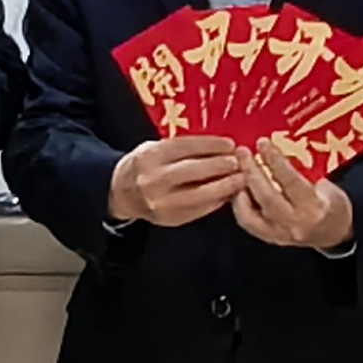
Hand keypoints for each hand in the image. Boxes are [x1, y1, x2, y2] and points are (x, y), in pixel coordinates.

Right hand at [108, 134, 250, 227]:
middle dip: (219, 166)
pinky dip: (216, 202)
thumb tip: (219, 146)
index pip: (184, 147)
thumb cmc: (145, 166)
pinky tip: (228, 194)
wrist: (123, 193)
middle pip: (192, 171)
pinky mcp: (170, 219)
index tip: (229, 144)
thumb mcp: (156, 148)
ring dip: (224, 187)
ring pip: (199, 195)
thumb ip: (182, 148)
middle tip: (238, 162)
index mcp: (150, 157)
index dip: (210, 144)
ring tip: (240, 179)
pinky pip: (198, 210)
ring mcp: (161, 202)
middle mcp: (153, 180)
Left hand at [230, 140, 355, 252]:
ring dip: (241, 188)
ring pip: (251, 213)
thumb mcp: (328, 187)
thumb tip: (277, 157)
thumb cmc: (334, 206)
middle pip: (266, 196)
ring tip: (237, 169)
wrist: (336, 235)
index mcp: (314, 207)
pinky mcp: (271, 238)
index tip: (263, 143)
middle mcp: (295, 223)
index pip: (289, 181)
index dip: (274, 160)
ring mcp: (281, 234)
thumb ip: (303, 175)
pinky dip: (240, 206)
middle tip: (242, 152)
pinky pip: (248, 223)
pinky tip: (239, 190)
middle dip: (251, 171)